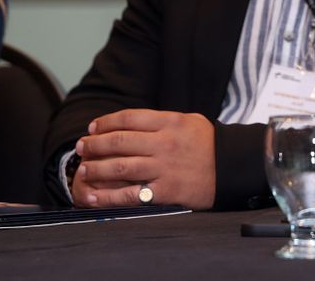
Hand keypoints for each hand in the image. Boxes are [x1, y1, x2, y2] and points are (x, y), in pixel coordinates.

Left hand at [72, 109, 216, 209]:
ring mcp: (164, 168)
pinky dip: (108, 196)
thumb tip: (130, 124)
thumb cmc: (210, 144)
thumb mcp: (190, 121)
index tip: (93, 128)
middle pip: (120, 141)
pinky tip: (93, 196)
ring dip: (96, 168)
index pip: (129, 118)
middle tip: (82, 147)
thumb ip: (162, 121)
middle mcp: (165, 143)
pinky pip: (130, 194)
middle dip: (94, 144)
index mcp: (171, 122)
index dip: (106, 122)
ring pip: (120, 166)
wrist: (232, 168)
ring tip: (83, 169)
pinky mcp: (165, 191)